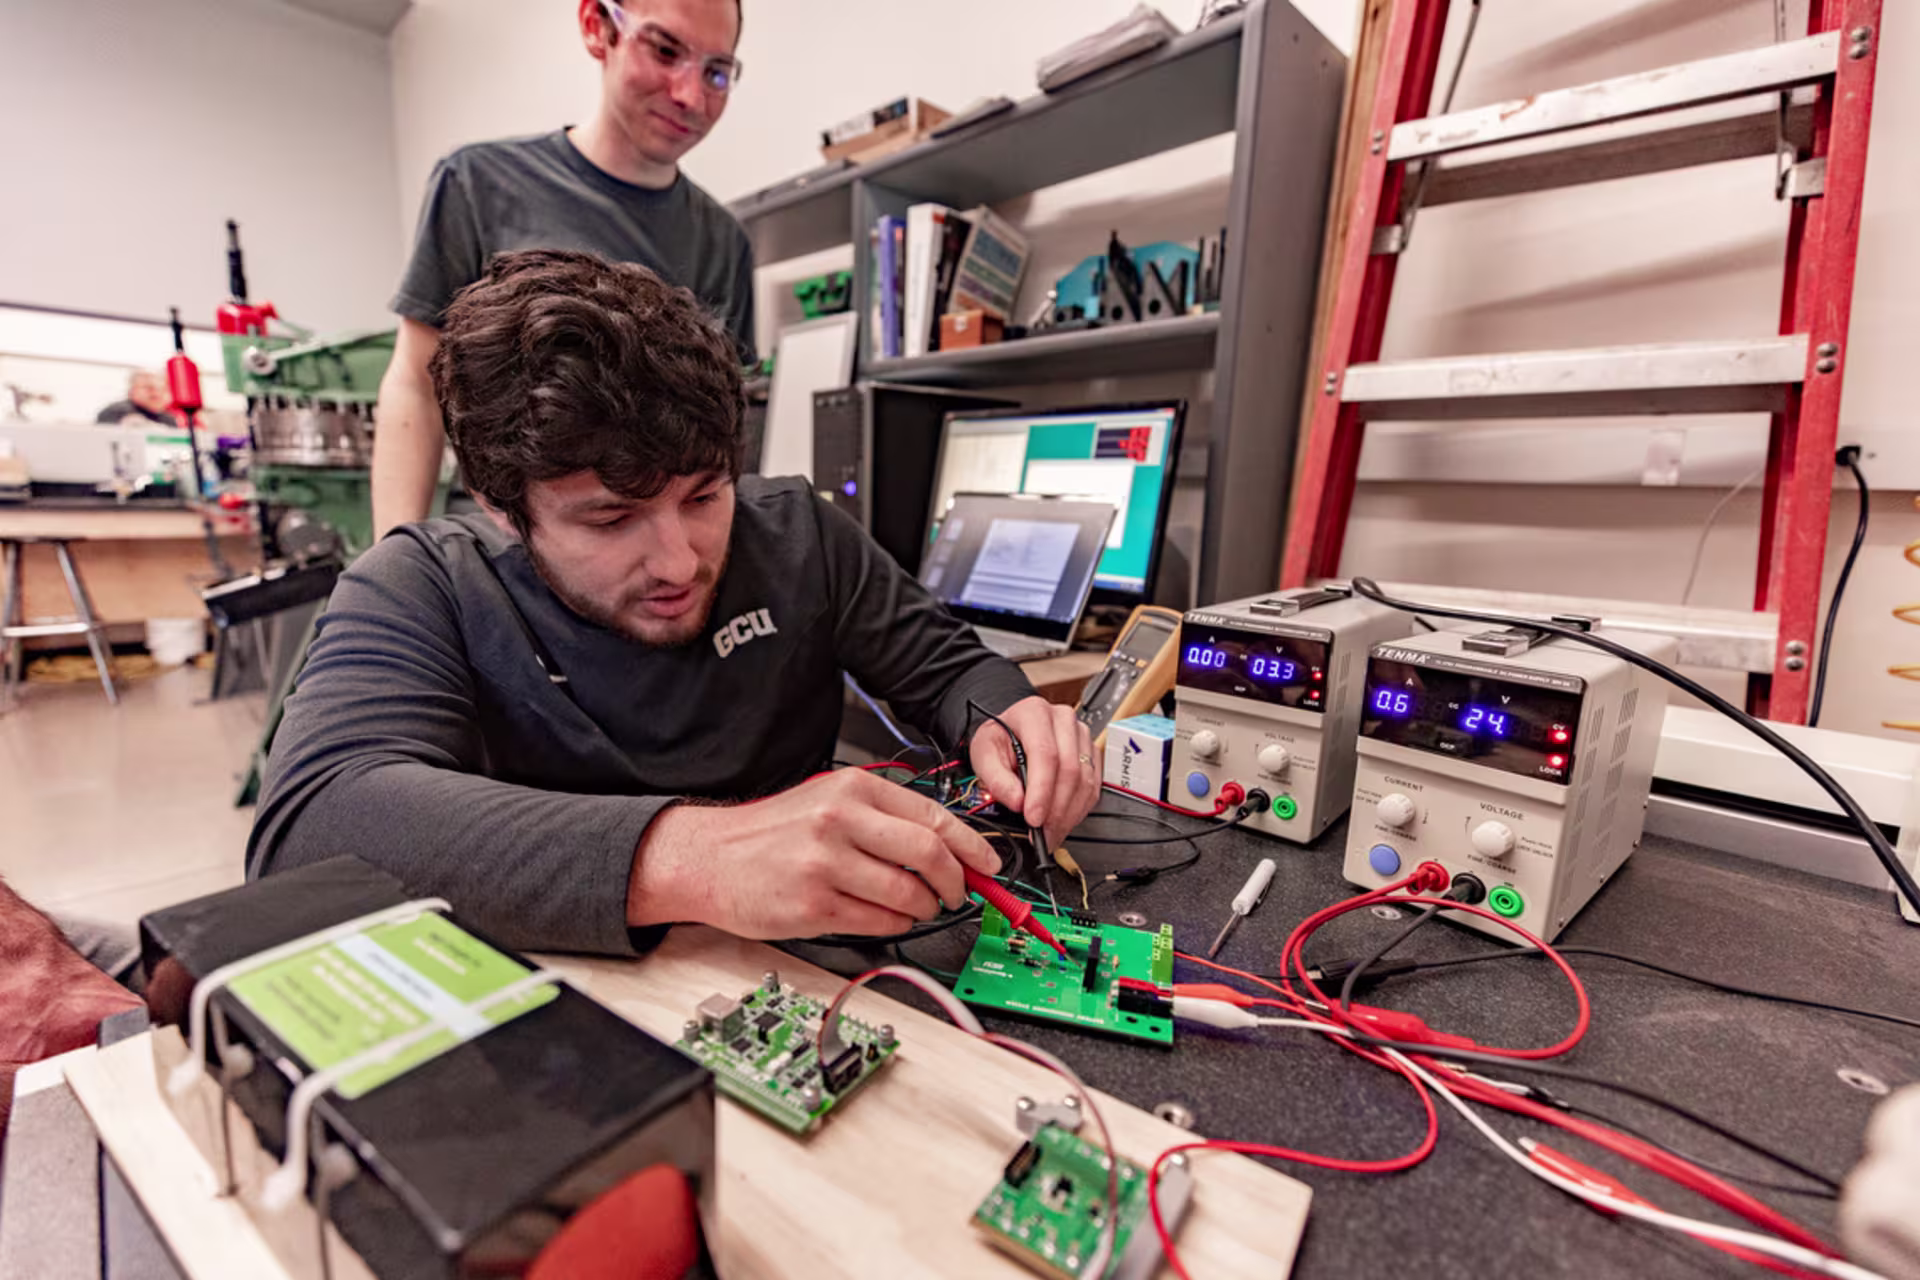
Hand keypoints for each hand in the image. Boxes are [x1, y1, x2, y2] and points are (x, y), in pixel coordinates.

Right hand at [627, 769, 1002, 938]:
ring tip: (915, 907)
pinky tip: (883, 918)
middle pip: (929, 854)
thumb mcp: (827, 801)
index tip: (989, 865)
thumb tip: (949, 845)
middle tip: (958, 893)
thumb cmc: (770, 832)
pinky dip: (894, 925)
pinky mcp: (812, 906)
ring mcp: (825, 865)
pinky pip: (878, 923)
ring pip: (907, 895)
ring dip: (924, 908)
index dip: (972, 846)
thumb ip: (883, 817)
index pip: (933, 816)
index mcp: (851, 789)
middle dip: (956, 881)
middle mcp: (839, 821)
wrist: (707, 857)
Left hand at [967, 696, 1098, 849]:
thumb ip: (996, 779)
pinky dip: (1078, 810)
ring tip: (1050, 833)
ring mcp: (1081, 736)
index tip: (1033, 819)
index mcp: (1034, 713)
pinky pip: (1093, 787)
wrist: (1010, 735)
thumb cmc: (998, 741)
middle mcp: (1063, 720)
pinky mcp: (1091, 754)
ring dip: (1068, 814)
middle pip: (1069, 769)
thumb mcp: (983, 755)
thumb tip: (1017, 801)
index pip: (1045, 754)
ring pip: (1085, 781)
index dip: (1041, 791)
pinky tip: (1062, 821)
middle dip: (1056, 809)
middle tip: (1042, 834)